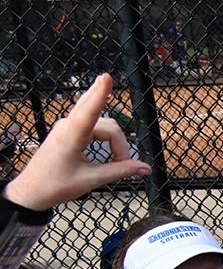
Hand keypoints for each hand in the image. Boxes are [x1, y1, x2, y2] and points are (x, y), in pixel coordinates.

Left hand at [3, 74, 151, 209]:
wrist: (32, 191)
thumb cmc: (54, 185)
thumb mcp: (90, 180)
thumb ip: (120, 171)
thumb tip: (144, 168)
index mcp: (70, 136)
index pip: (90, 111)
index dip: (101, 93)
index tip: (106, 77)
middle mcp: (68, 126)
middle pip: (107, 123)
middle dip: (119, 142)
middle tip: (123, 163)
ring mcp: (68, 126)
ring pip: (103, 125)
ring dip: (114, 143)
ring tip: (115, 163)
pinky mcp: (69, 130)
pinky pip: (94, 126)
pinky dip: (106, 138)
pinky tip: (111, 149)